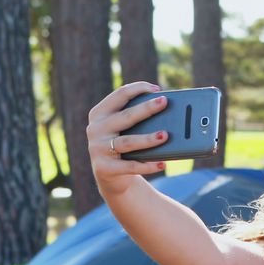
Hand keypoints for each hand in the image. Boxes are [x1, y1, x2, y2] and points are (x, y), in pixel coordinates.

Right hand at [86, 81, 169, 196]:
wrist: (109, 175)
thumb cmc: (123, 145)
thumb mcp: (124, 129)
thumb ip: (137, 118)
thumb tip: (167, 109)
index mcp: (100, 113)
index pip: (119, 95)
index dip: (138, 89)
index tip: (157, 89)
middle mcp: (96, 129)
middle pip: (125, 117)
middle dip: (146, 108)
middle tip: (164, 102)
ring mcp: (98, 149)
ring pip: (128, 142)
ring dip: (147, 139)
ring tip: (165, 135)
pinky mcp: (104, 168)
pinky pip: (130, 166)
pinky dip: (147, 165)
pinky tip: (162, 164)